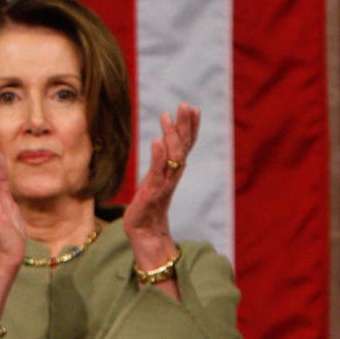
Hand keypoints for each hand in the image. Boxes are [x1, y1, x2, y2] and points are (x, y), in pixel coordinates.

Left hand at [123, 102, 199, 254]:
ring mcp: (164, 183)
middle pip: (184, 146)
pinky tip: (157, 141)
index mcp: (174, 171)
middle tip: (186, 105)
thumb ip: (161, 163)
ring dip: (171, 135)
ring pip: (173, 156)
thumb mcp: (155, 179)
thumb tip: (162, 142)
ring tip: (167, 116)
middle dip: (186, 125)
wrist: (145, 233)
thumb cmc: (148, 206)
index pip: (186, 145)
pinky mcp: (152, 192)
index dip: (191, 127)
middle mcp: (172, 175)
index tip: (194, 108)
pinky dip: (159, 156)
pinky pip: (157, 172)